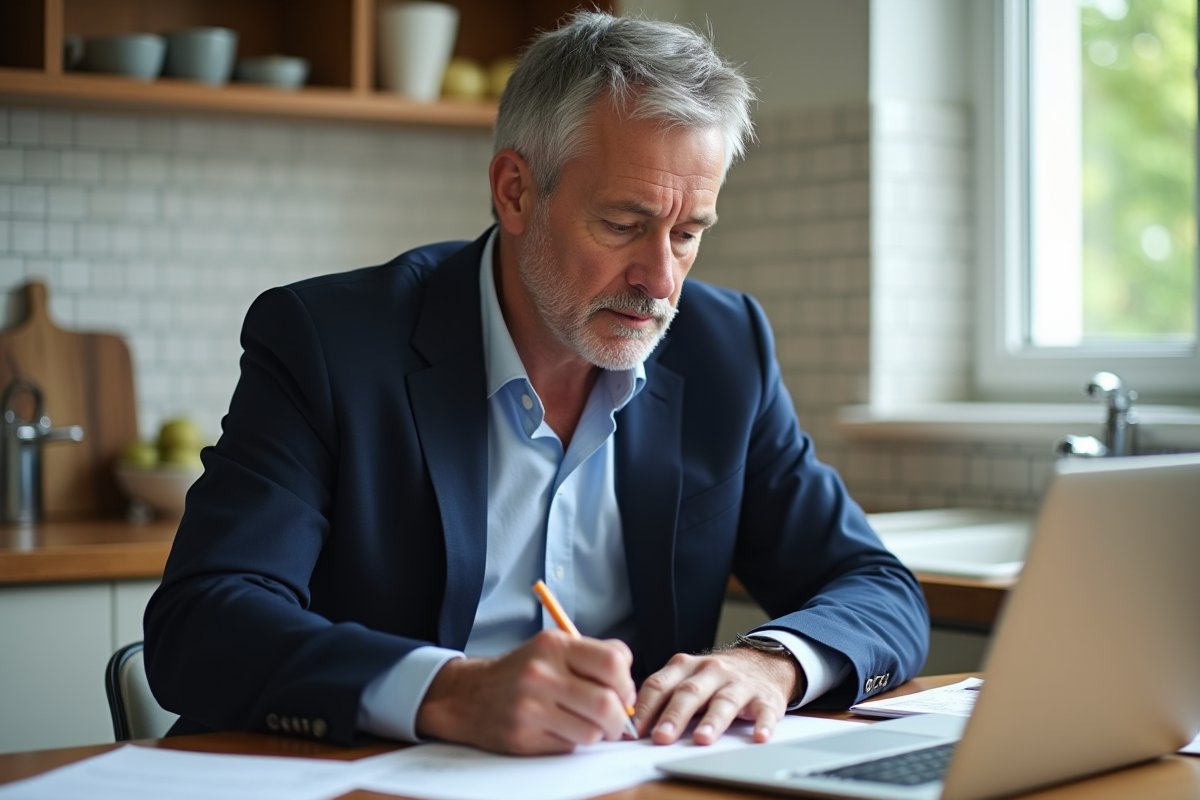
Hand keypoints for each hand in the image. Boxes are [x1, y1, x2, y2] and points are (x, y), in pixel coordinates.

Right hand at [414, 630, 636, 754]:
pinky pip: (569, 747)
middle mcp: (541, 674)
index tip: (622, 693)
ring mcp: (530, 707)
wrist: (470, 696)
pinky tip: (561, 731)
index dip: (626, 683)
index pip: (613, 662)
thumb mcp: (553, 649)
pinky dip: (573, 743)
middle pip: (606, 704)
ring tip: (586, 726)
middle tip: (614, 721)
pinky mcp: (523, 737)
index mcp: (553, 646)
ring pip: (591, 732)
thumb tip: (630, 686)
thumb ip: (593, 657)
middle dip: (619, 719)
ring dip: (597, 735)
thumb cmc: (523, 672)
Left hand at [634, 646, 801, 745]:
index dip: (645, 707)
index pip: (660, 684)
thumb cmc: (714, 678)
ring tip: (703, 739)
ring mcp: (738, 683)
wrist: (761, 663)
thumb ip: (663, 697)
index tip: (633, 730)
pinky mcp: (764, 698)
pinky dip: (762, 724)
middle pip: (689, 692)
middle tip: (662, 737)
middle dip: (674, 715)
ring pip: (724, 701)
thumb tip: (633, 727)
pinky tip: (758, 737)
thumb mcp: (686, 678)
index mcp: (685, 667)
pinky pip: (763, 711)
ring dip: (712, 720)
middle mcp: (711, 671)